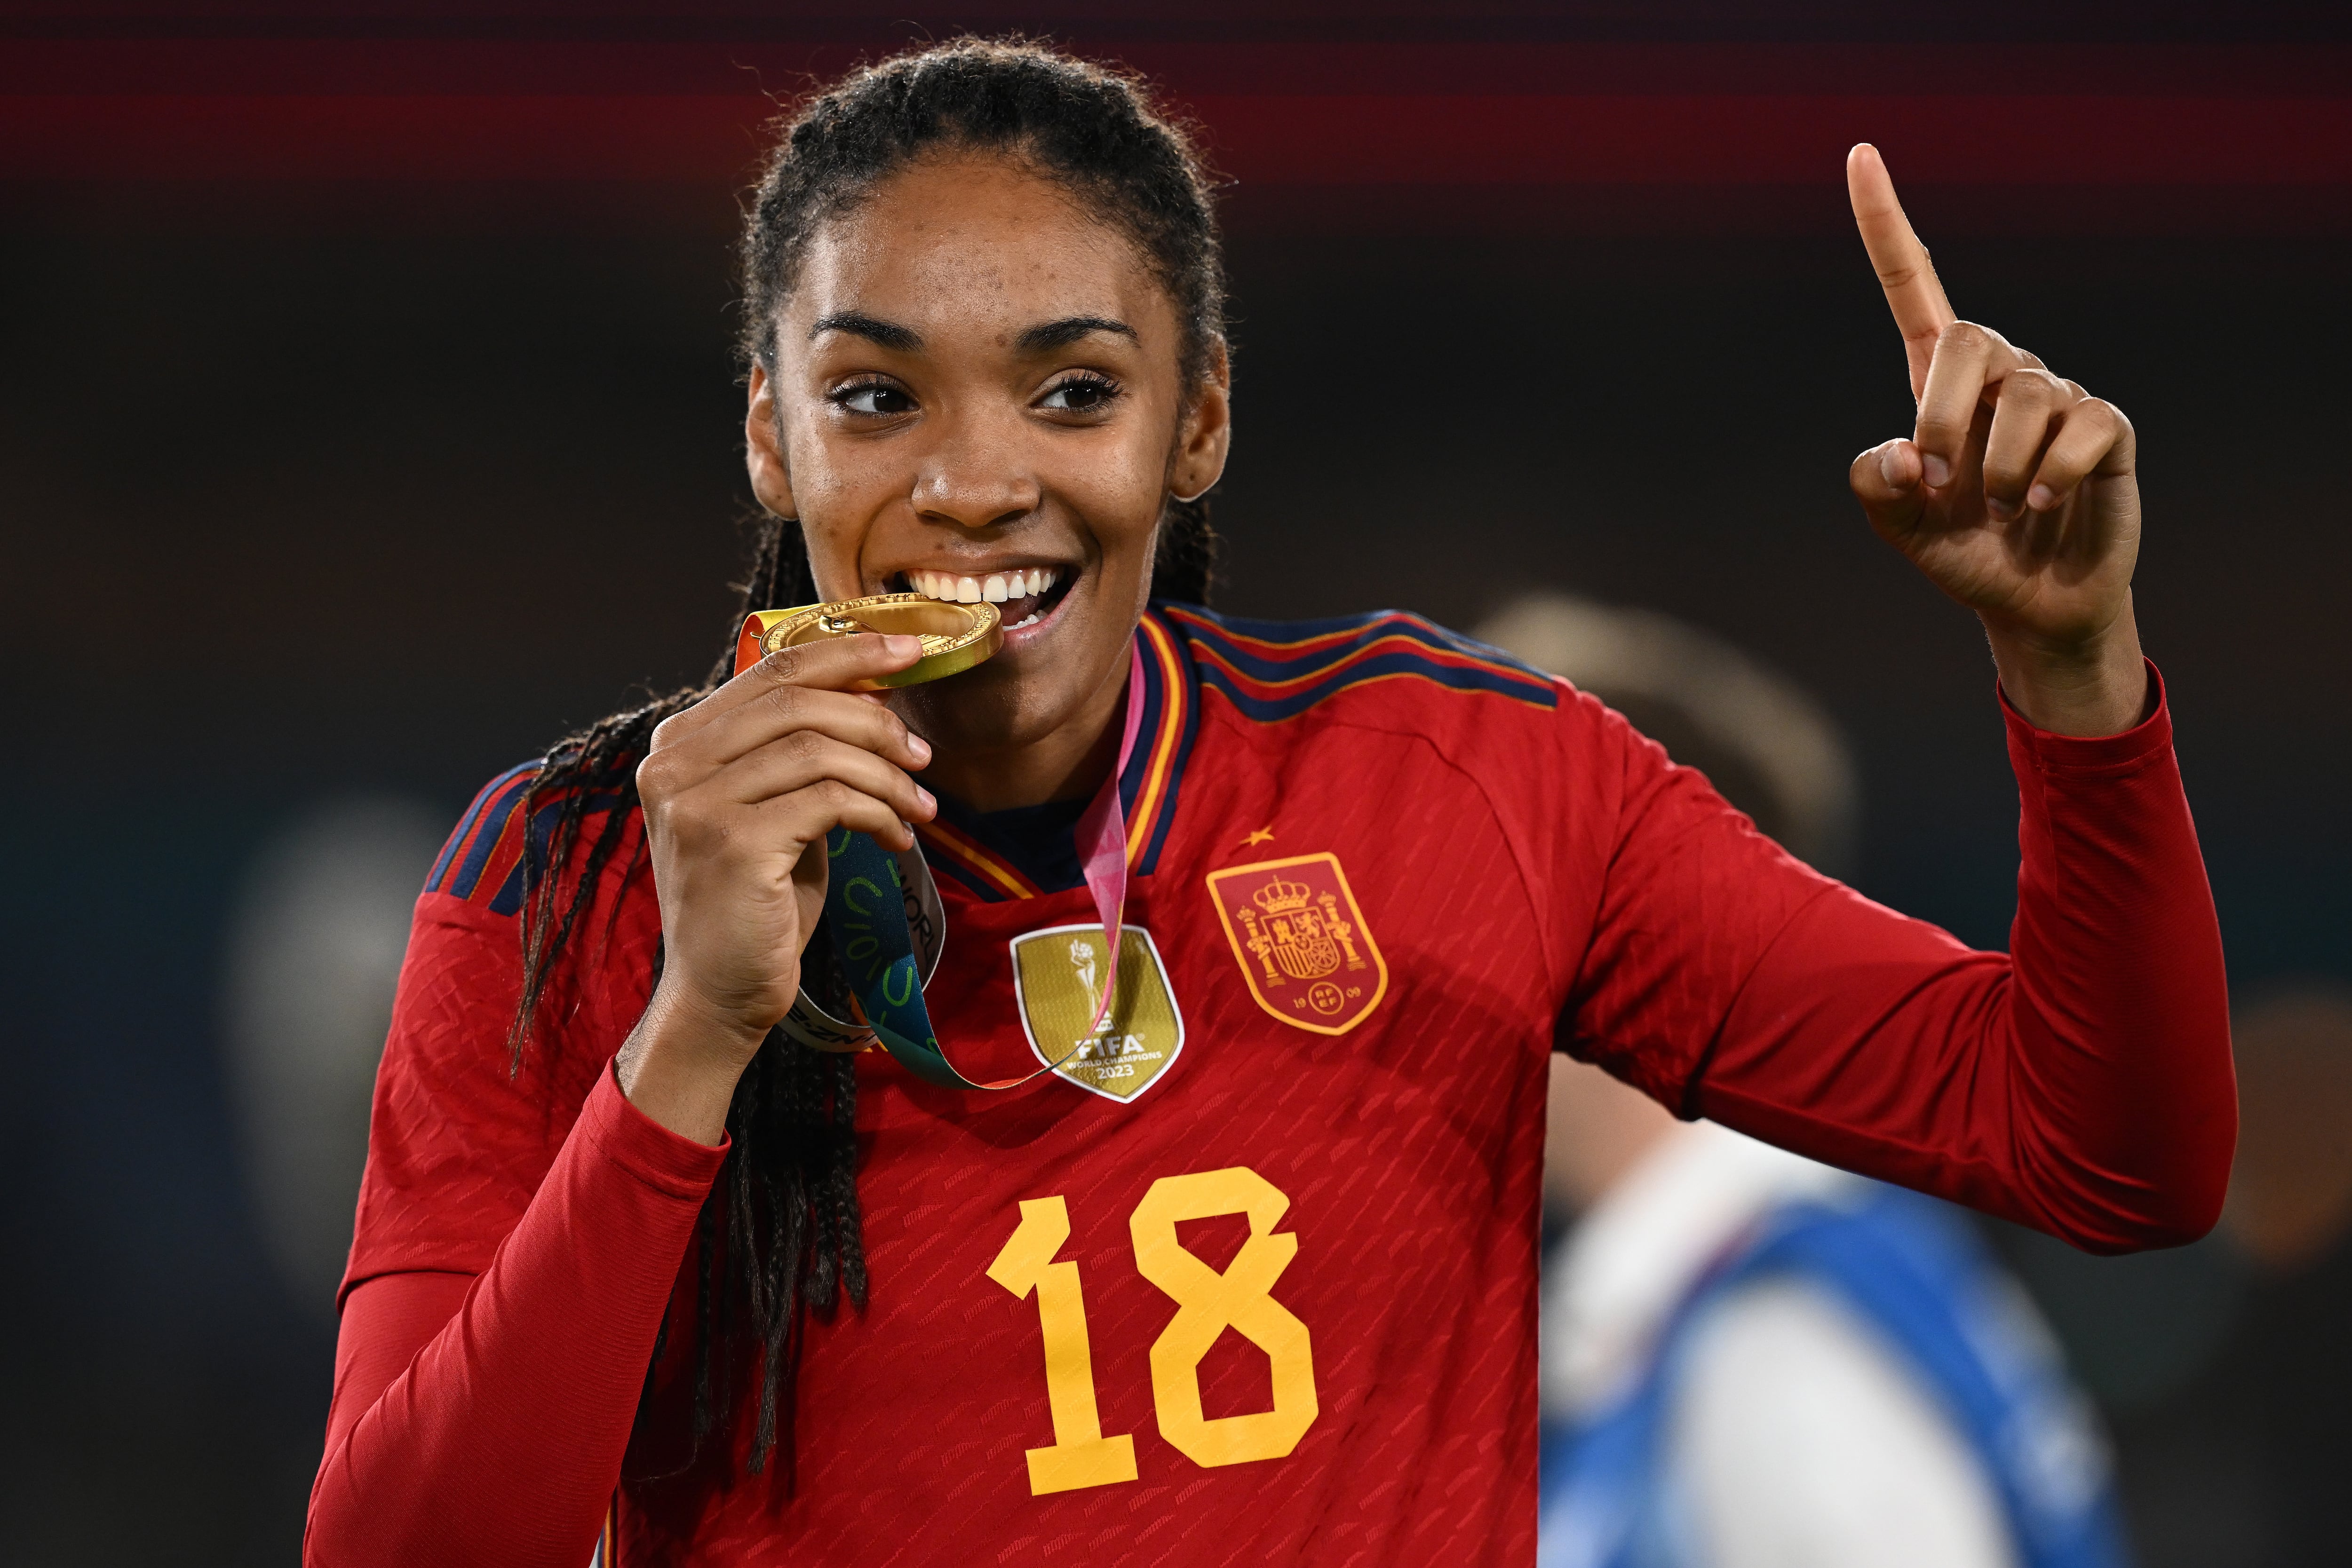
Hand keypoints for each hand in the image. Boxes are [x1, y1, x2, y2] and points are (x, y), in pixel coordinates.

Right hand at [616, 633, 935, 1141]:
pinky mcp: (732, 844)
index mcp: (679, 743)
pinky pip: (829, 800)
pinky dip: (877, 812)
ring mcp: (696, 803)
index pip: (771, 670)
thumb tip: (873, 694)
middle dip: (875, 718)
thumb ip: (798, 751)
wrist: (721, 993)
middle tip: (922, 753)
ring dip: (886, 775)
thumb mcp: (773, 809)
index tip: (908, 653)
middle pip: (797, 700)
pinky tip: (896, 837)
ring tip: (918, 807)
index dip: (847, 652)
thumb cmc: (758, 902)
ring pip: (819, 749)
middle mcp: (674, 764)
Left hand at [1845, 143, 2148, 736]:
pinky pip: (2080, 429)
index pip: (1911, 283)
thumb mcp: (1898, 523)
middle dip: (1944, 411)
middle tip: (1938, 476)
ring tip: (2006, 510)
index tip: (1859, 155)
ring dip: (2001, 470)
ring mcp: (2058, 397)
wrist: (2027, 602)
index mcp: (1939, 382)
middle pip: (1969, 339)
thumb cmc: (1960, 550)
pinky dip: (2051, 477)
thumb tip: (1909, 454)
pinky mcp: (2106, 429)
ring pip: (2025, 399)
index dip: (1885, 223)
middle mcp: (2001, 374)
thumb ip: (1876, 483)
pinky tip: (2045, 507)